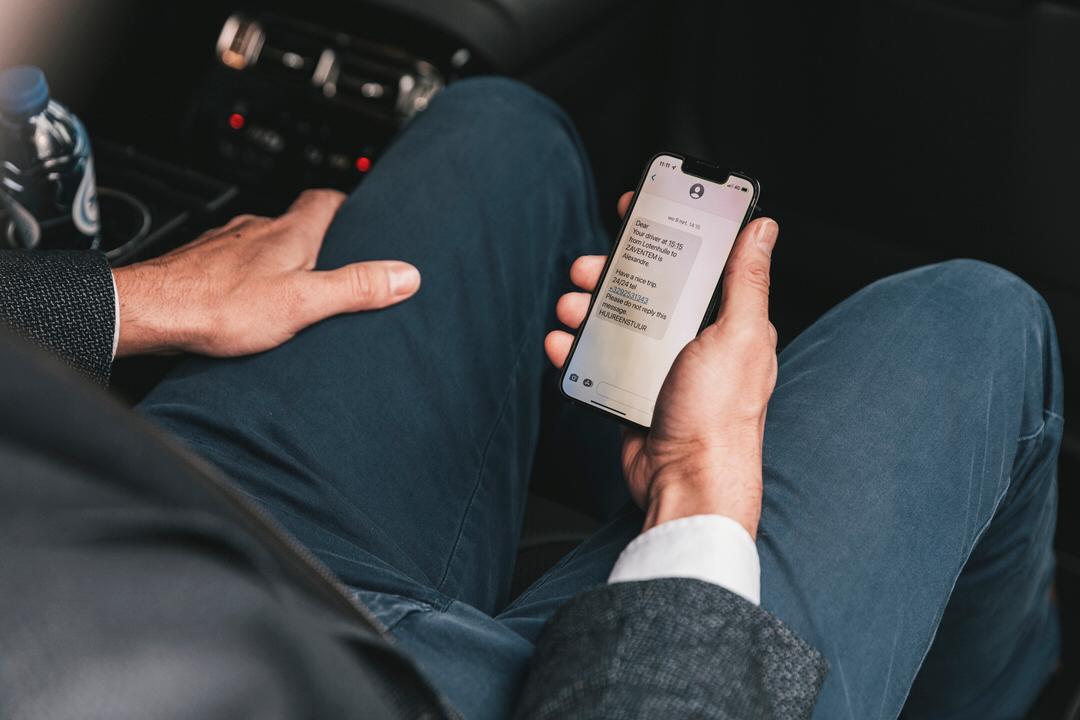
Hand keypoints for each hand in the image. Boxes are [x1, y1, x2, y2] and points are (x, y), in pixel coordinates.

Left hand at [113, 189, 420, 356]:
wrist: (149, 313)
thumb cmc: (219, 306)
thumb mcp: (303, 302)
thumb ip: (355, 288)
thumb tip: (406, 275)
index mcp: (288, 233)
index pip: (325, 199)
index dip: (346, 205)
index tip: (360, 215)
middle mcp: (255, 230)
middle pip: (295, 224)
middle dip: (317, 242)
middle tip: (334, 266)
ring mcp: (224, 245)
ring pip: (262, 245)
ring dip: (279, 262)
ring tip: (294, 292)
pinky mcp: (199, 265)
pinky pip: (233, 265)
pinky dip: (247, 278)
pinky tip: (248, 305)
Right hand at [545, 192, 778, 537]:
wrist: (686, 484)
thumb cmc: (718, 417)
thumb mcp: (736, 337)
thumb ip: (745, 282)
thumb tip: (763, 229)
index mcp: (725, 320)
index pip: (697, 259)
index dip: (670, 228)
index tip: (640, 206)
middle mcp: (694, 338)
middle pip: (647, 286)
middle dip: (614, 271)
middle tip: (591, 267)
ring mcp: (660, 366)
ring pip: (616, 320)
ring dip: (588, 308)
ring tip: (571, 307)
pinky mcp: (633, 390)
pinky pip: (599, 359)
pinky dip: (576, 348)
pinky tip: (562, 343)